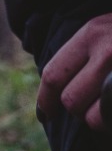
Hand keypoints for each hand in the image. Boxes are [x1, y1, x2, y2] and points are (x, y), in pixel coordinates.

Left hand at [38, 13, 111, 131]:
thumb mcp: (106, 30)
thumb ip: (84, 51)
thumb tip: (57, 87)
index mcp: (92, 34)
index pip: (54, 74)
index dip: (46, 99)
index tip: (45, 115)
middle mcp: (107, 51)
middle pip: (72, 101)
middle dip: (80, 111)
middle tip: (96, 105)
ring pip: (95, 118)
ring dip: (101, 120)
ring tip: (110, 106)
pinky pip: (111, 117)